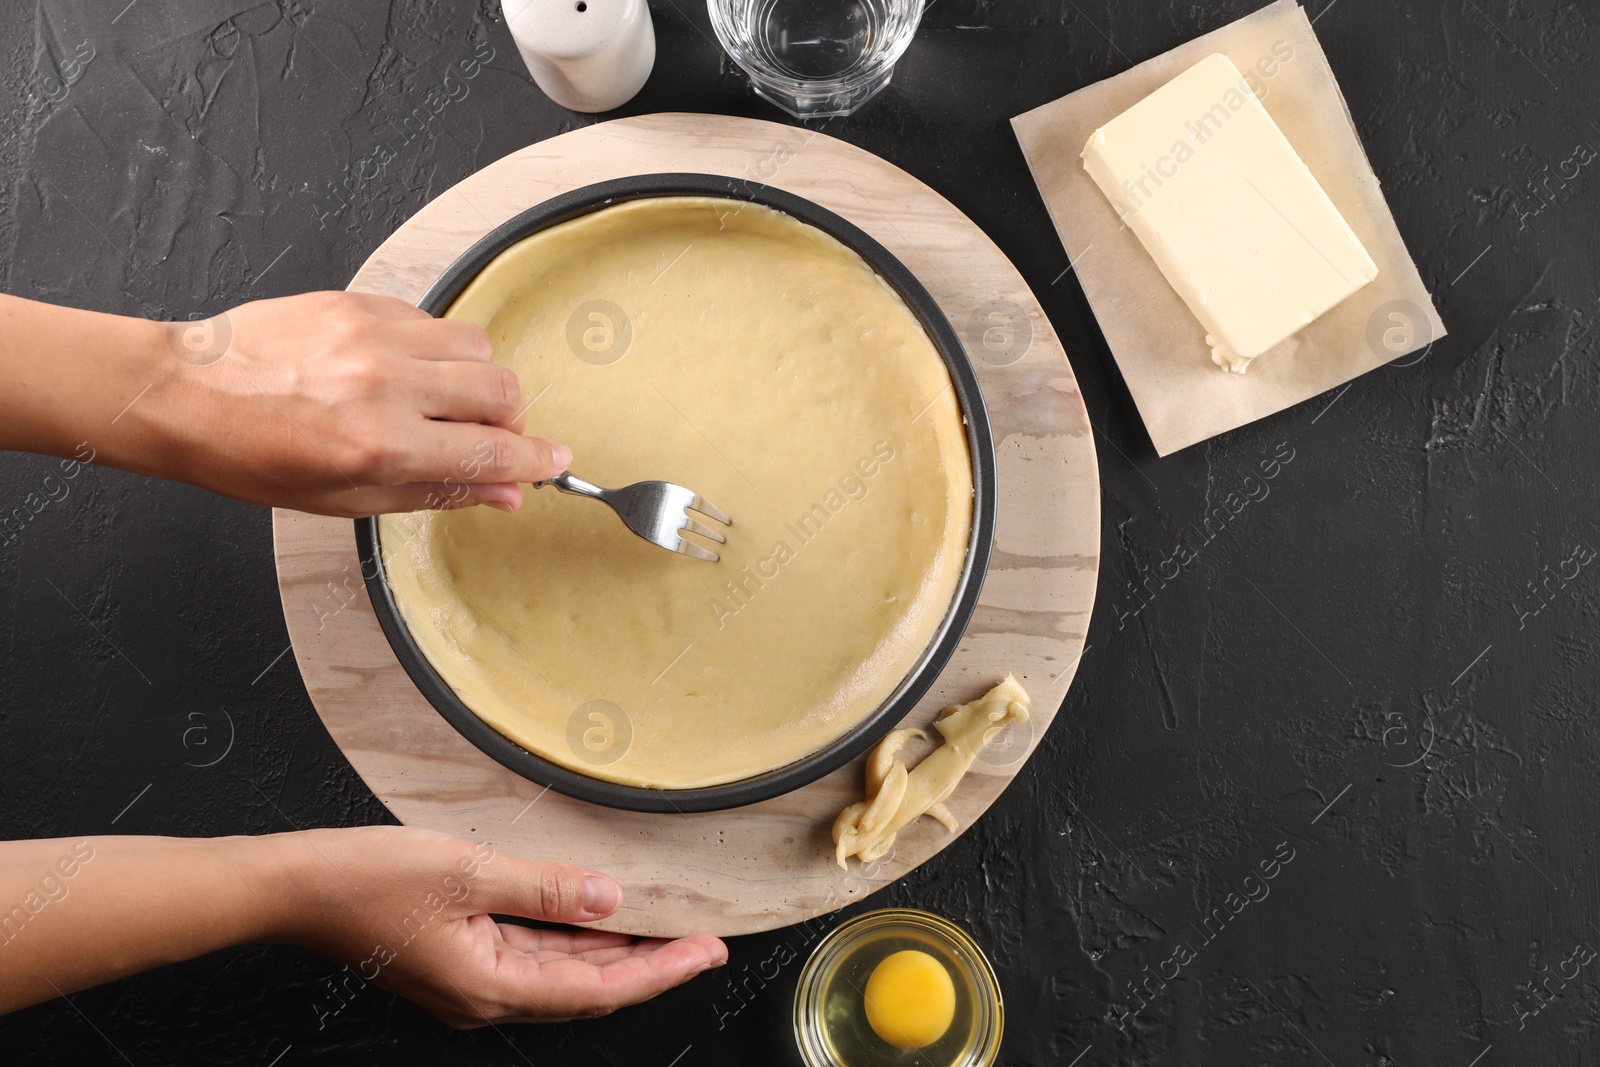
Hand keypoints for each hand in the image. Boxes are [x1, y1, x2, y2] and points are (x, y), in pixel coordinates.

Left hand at [150, 291, 569, 516]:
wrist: (183, 393)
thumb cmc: (252, 456)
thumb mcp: (346, 497)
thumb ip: (436, 491)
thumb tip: (502, 493)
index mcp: (379, 445)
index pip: (491, 453)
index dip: (534, 462)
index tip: (555, 464)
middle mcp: (383, 385)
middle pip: (501, 392)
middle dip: (510, 421)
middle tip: (487, 437)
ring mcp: (372, 335)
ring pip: (476, 348)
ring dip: (476, 379)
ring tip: (442, 400)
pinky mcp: (359, 301)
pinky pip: (432, 320)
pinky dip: (435, 349)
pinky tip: (402, 370)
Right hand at [278, 826, 726, 1026]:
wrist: (296, 887)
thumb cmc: (368, 880)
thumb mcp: (470, 872)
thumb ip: (548, 889)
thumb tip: (611, 899)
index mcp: (491, 987)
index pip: (599, 989)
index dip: (660, 971)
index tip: (707, 952)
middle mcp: (484, 997)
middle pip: (586, 988)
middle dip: (649, 964)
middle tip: (702, 939)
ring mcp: (470, 982)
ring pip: (560, 973)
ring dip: (612, 952)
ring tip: (664, 926)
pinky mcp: (457, 960)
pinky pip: (530, 956)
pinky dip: (571, 940)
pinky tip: (596, 916)